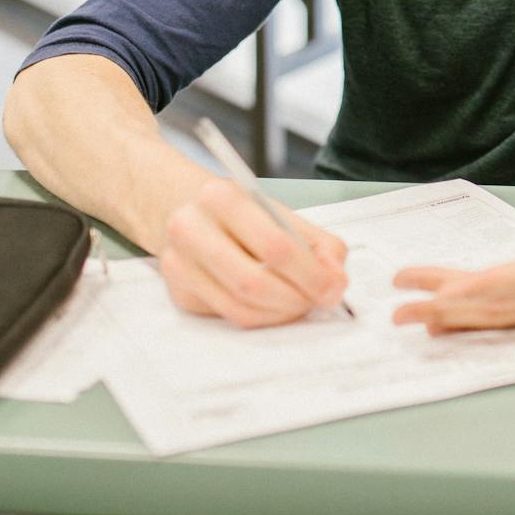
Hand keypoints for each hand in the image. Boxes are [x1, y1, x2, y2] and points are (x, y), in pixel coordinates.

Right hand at [157, 178, 349, 327]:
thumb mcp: (281, 213)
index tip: (333, 288)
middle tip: (318, 301)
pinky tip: (273, 304)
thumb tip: (335, 281)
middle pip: (253, 283)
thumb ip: (319, 244)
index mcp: (222, 197)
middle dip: (296, 299)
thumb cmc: (241, 212)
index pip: (275, 246)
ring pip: (239, 307)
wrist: (185, 208)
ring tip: (299, 303)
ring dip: (279, 313)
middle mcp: (191, 228)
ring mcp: (179, 263)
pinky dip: (260, 316)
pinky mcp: (179, 291)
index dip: (310, 274)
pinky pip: (228, 316)